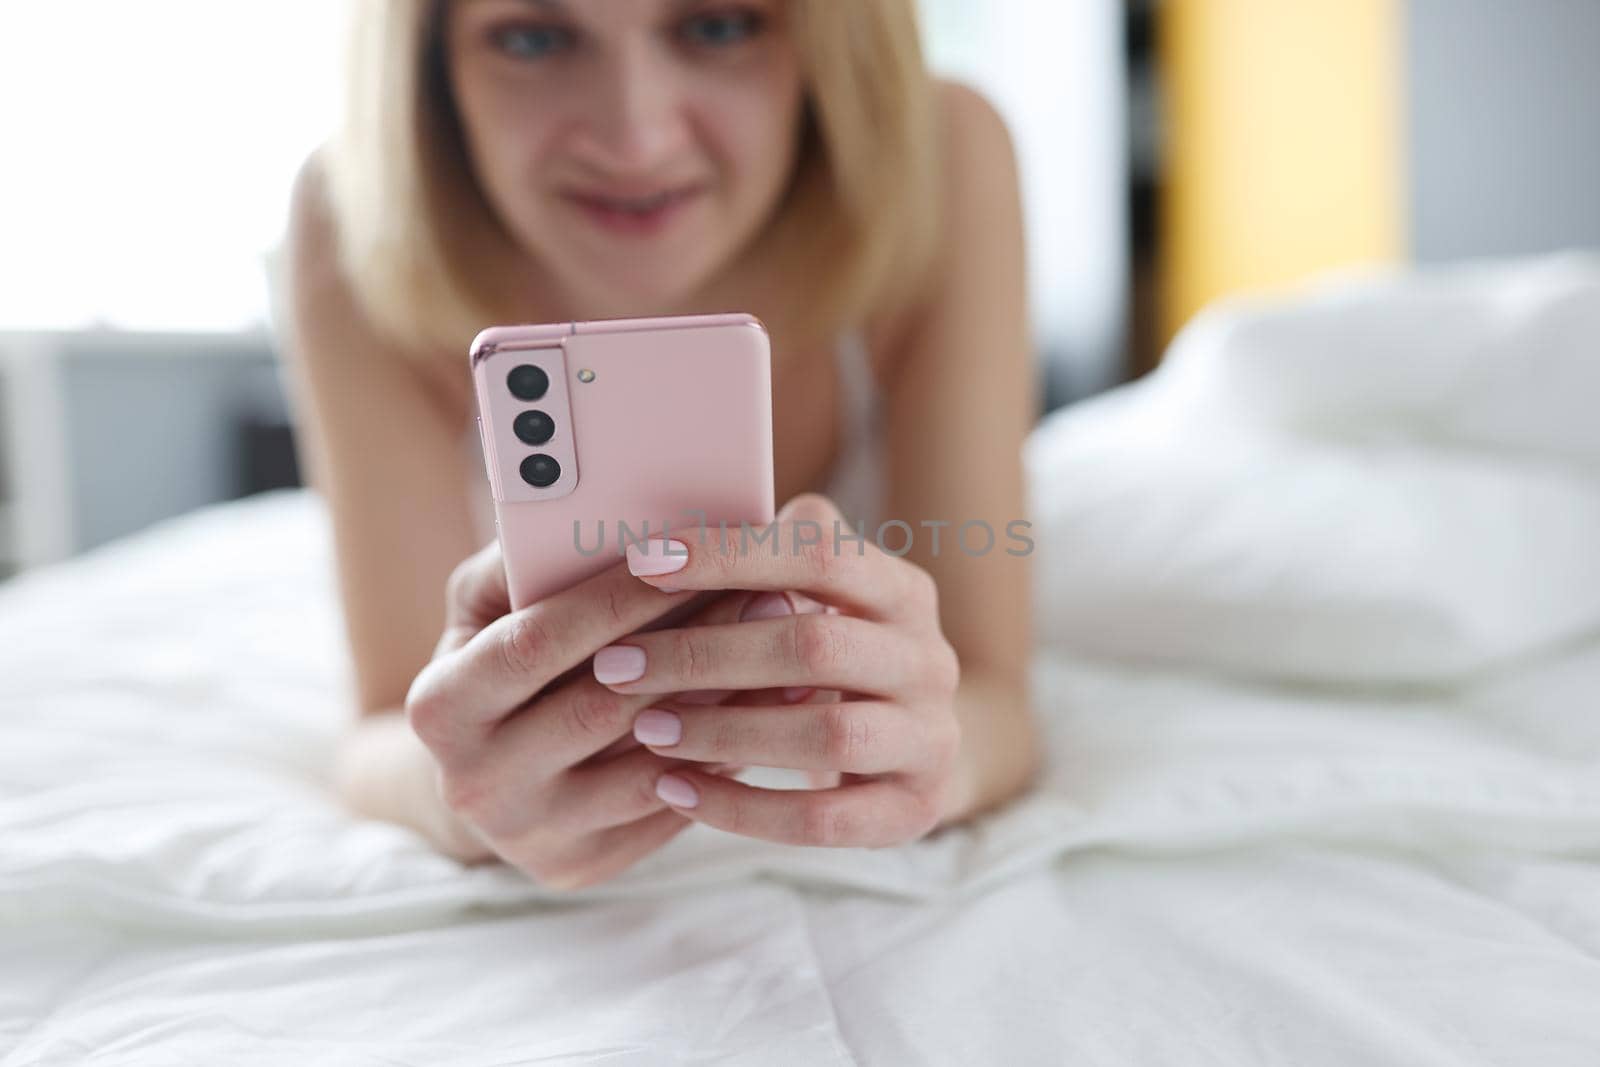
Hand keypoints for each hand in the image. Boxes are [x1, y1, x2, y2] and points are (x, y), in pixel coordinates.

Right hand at [403, 539, 821, 888]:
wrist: (487, 779)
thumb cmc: (498, 662)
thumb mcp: (484, 608)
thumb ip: (521, 563)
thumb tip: (586, 513)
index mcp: (441, 708)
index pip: (536, 642)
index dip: (614, 599)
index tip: (687, 555)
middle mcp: (475, 784)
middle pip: (602, 706)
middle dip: (693, 644)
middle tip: (770, 592)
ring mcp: (529, 836)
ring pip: (649, 762)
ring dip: (728, 702)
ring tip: (788, 648)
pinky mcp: (581, 867)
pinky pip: (670, 807)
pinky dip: (726, 753)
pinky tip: (773, 708)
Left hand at [595, 494, 963, 847]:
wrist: (912, 754)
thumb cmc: (831, 660)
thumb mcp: (816, 601)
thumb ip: (765, 563)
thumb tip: (660, 533)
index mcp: (901, 590)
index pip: (822, 553)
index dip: (731, 555)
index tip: (642, 563)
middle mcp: (929, 659)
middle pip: (816, 646)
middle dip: (704, 655)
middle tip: (616, 666)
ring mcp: (931, 737)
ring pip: (827, 733)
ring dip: (723, 731)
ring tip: (645, 731)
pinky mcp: (916, 809)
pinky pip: (824, 819)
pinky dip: (742, 808)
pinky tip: (676, 793)